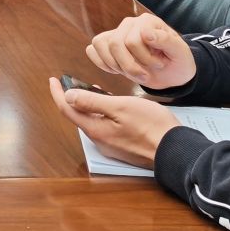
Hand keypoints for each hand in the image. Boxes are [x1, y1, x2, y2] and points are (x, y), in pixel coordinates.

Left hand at [49, 78, 180, 168]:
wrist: (176, 150)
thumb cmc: (151, 127)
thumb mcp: (120, 107)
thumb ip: (92, 102)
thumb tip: (68, 96)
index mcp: (96, 130)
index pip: (67, 109)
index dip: (58, 93)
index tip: (53, 80)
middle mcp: (100, 140)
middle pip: (79, 116)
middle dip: (74, 97)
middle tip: (74, 81)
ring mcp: (112, 145)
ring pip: (93, 120)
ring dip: (90, 104)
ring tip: (93, 88)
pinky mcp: (123, 146)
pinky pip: (105, 127)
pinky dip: (102, 113)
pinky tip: (111, 104)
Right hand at [86, 13, 196, 92]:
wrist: (172, 72)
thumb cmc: (177, 61)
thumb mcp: (180, 53)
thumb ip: (166, 41)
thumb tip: (146, 33)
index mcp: (147, 22)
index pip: (132, 40)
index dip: (144, 58)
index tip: (160, 65)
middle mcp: (129, 24)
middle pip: (115, 44)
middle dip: (129, 66)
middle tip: (145, 75)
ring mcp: (116, 33)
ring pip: (101, 45)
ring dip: (116, 66)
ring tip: (133, 73)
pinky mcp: (107, 45)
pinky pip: (92, 50)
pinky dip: (102, 64)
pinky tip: (117, 70)